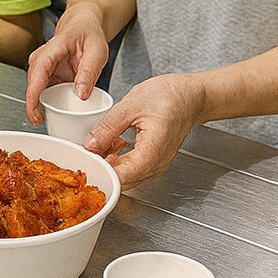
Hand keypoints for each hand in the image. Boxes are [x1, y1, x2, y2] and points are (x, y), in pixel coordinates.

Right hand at [25, 6, 111, 124]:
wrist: (83, 26)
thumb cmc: (89, 34)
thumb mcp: (97, 51)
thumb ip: (89, 72)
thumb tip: (81, 95)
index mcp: (53, 48)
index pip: (38, 72)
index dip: (33, 95)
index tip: (34, 113)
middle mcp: (41, 58)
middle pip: (32, 85)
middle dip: (34, 106)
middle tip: (43, 124)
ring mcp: (42, 67)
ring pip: (36, 90)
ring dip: (40, 107)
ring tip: (50, 123)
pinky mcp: (47, 76)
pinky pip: (44, 92)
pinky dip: (47, 104)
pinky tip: (54, 115)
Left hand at [83, 73, 206, 187]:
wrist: (191, 97)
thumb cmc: (169, 97)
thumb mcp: (131, 105)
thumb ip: (109, 127)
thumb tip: (90, 144)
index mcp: (152, 152)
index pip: (122, 177)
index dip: (101, 171)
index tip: (86, 160)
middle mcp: (156, 165)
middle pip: (123, 180)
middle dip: (102, 168)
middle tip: (86, 151)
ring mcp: (157, 165)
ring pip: (127, 176)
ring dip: (110, 164)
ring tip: (99, 144)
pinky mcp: (154, 161)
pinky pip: (133, 168)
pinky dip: (119, 159)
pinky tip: (112, 144)